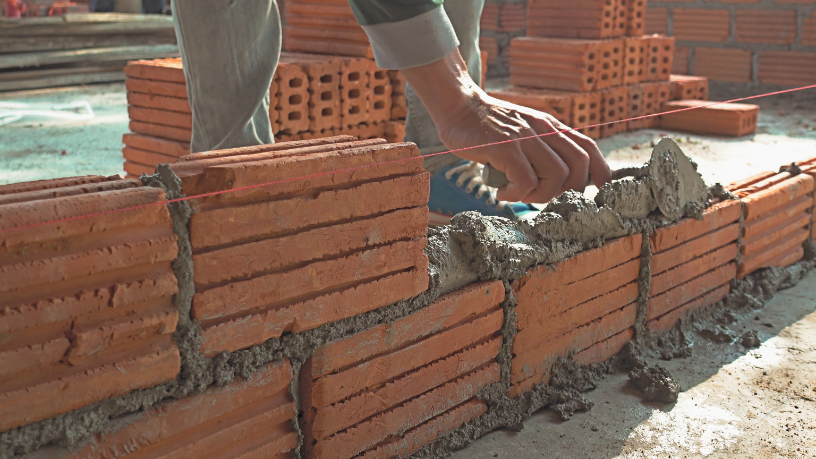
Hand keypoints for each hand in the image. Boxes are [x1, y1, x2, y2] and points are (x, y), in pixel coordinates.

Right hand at [400, 50, 611, 203]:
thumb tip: (559, 179)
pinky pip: (525, 181)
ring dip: (541, 195)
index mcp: (551, 126)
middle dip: (567, 191)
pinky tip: (501, 192)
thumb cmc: (488, 127)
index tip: (593, 189)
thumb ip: (542, 147)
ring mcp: (525, 137)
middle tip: (543, 196)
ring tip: (520, 195)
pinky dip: (516, 195)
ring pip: (556, 176)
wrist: (459, 107)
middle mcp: (543, 129)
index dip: (599, 172)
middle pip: (579, 165)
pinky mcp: (505, 147)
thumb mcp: (524, 130)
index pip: (588, 147)